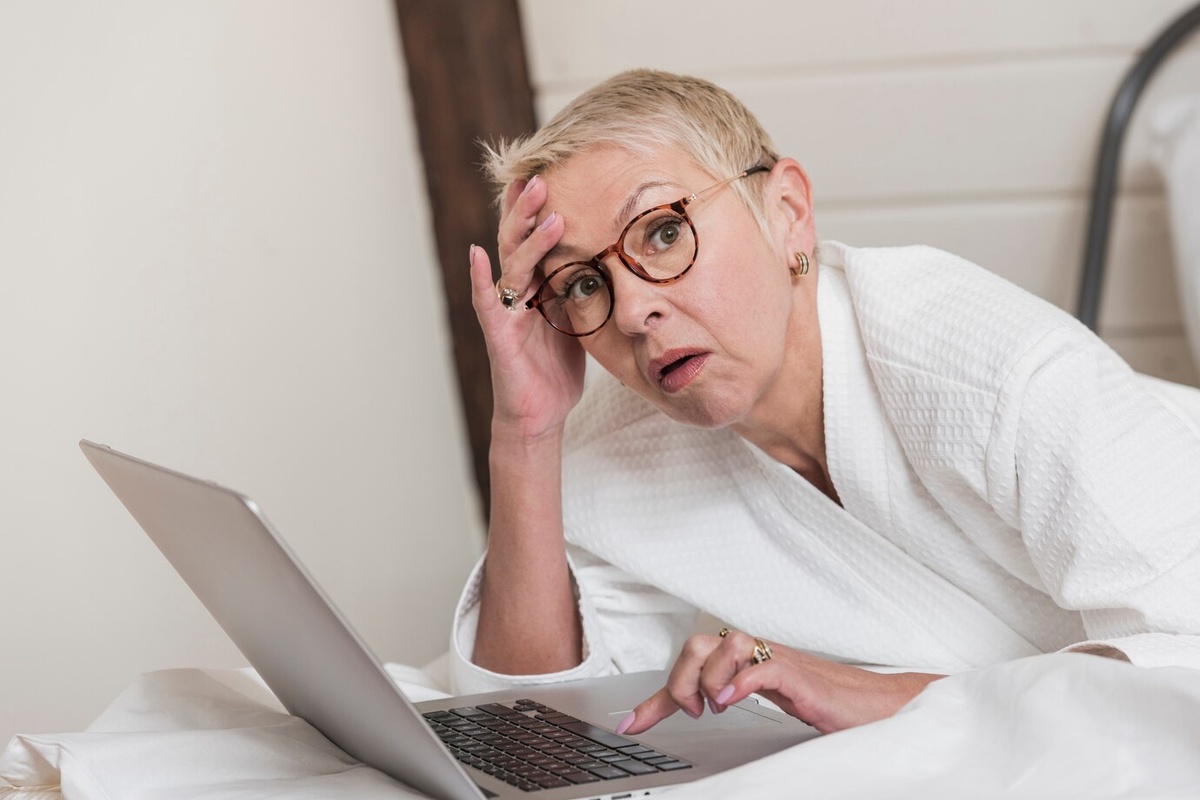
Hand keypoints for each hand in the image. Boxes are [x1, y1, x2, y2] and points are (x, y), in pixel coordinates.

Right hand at [470, 175, 584, 440]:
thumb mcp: (579, 320)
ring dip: (527, 235)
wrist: (540, 413)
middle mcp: (516, 292)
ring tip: (545, 208)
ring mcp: (505, 311)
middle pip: (519, 241)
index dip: (538, 208)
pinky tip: (476, 254)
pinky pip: (488, 303)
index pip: (535, 238)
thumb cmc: (557, 368)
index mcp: (536, 286)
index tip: (549, 171)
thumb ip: (583, 288)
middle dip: (530, 208)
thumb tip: (611, 258)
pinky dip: (480, 279)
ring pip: (512, 264)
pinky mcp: (499, 335)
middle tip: (544, 175)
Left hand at [618, 630, 942, 735]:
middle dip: (681, 678)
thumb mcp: (776, 708)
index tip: (630, 725)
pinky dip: (743, 680)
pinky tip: (734, 700)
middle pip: (700, 642)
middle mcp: (761, 657)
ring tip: (716, 706)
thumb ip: (743, 701)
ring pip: (729, 643)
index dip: (656, 697)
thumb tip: (709, 714)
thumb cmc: (834, 705)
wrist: (885, 706)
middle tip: (693, 711)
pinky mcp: (805, 678)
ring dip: (709, 676)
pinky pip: (766, 666)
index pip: (692, 666)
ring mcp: (782, 663)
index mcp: (749, 664)